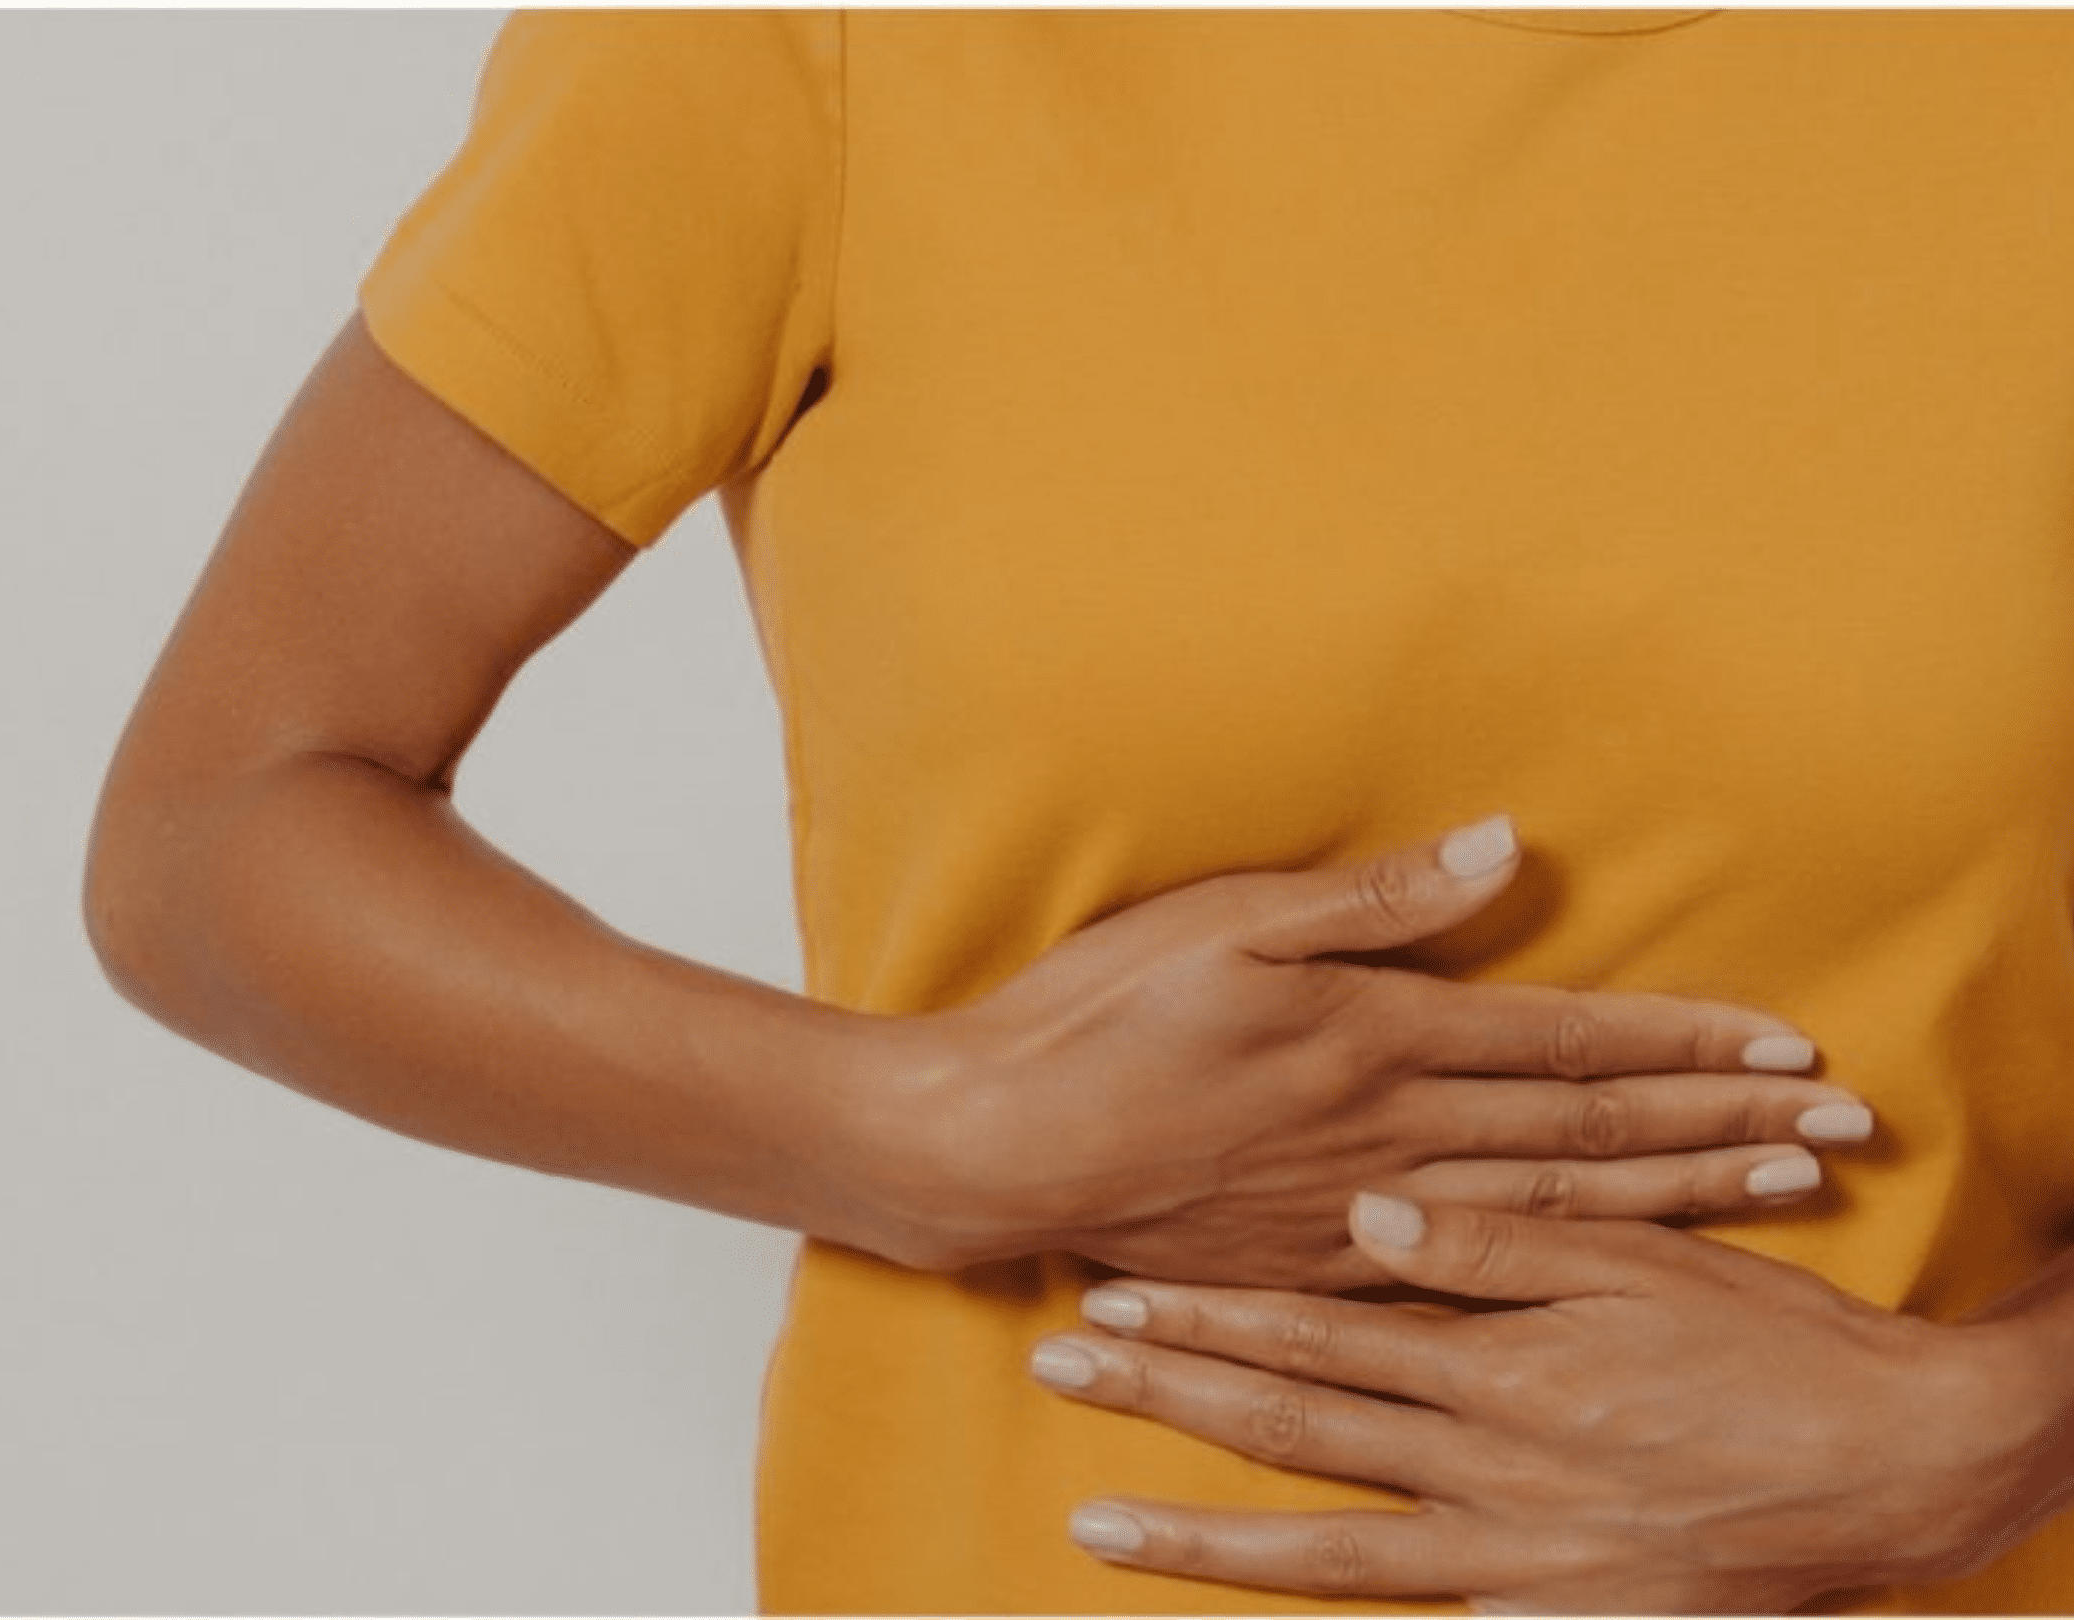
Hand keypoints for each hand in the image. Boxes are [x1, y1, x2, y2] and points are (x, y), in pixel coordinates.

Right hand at [852, 816, 1872, 1283]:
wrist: (996, 1146)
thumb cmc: (1097, 1019)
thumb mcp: (1226, 922)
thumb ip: (1372, 898)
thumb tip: (1502, 850)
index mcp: (1378, 1037)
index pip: (1569, 1043)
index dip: (1686, 1044)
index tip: (1791, 1049)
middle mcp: (1392, 1133)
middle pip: (1590, 1134)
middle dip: (1723, 1127)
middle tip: (1837, 1133)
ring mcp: (1361, 1210)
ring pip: (1555, 1210)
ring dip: (1676, 1199)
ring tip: (1775, 1193)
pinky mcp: (1318, 1263)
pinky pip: (1475, 1274)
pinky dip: (1566, 1271)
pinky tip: (1619, 1274)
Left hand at [1030, 1193, 2073, 1612]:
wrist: (1902, 1469)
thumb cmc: (1773, 1348)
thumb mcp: (1643, 1263)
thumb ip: (1499, 1241)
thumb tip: (1366, 1219)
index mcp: (1497, 1367)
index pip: (1311, 1336)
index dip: (1201, 1317)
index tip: (1106, 1299)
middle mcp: (1486, 1470)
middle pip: (1289, 1434)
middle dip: (1162, 1403)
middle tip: (1054, 1373)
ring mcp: (1515, 1561)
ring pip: (1325, 1553)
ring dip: (1200, 1537)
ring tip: (1092, 1528)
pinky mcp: (1553, 1618)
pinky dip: (1336, 1619)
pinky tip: (1252, 1615)